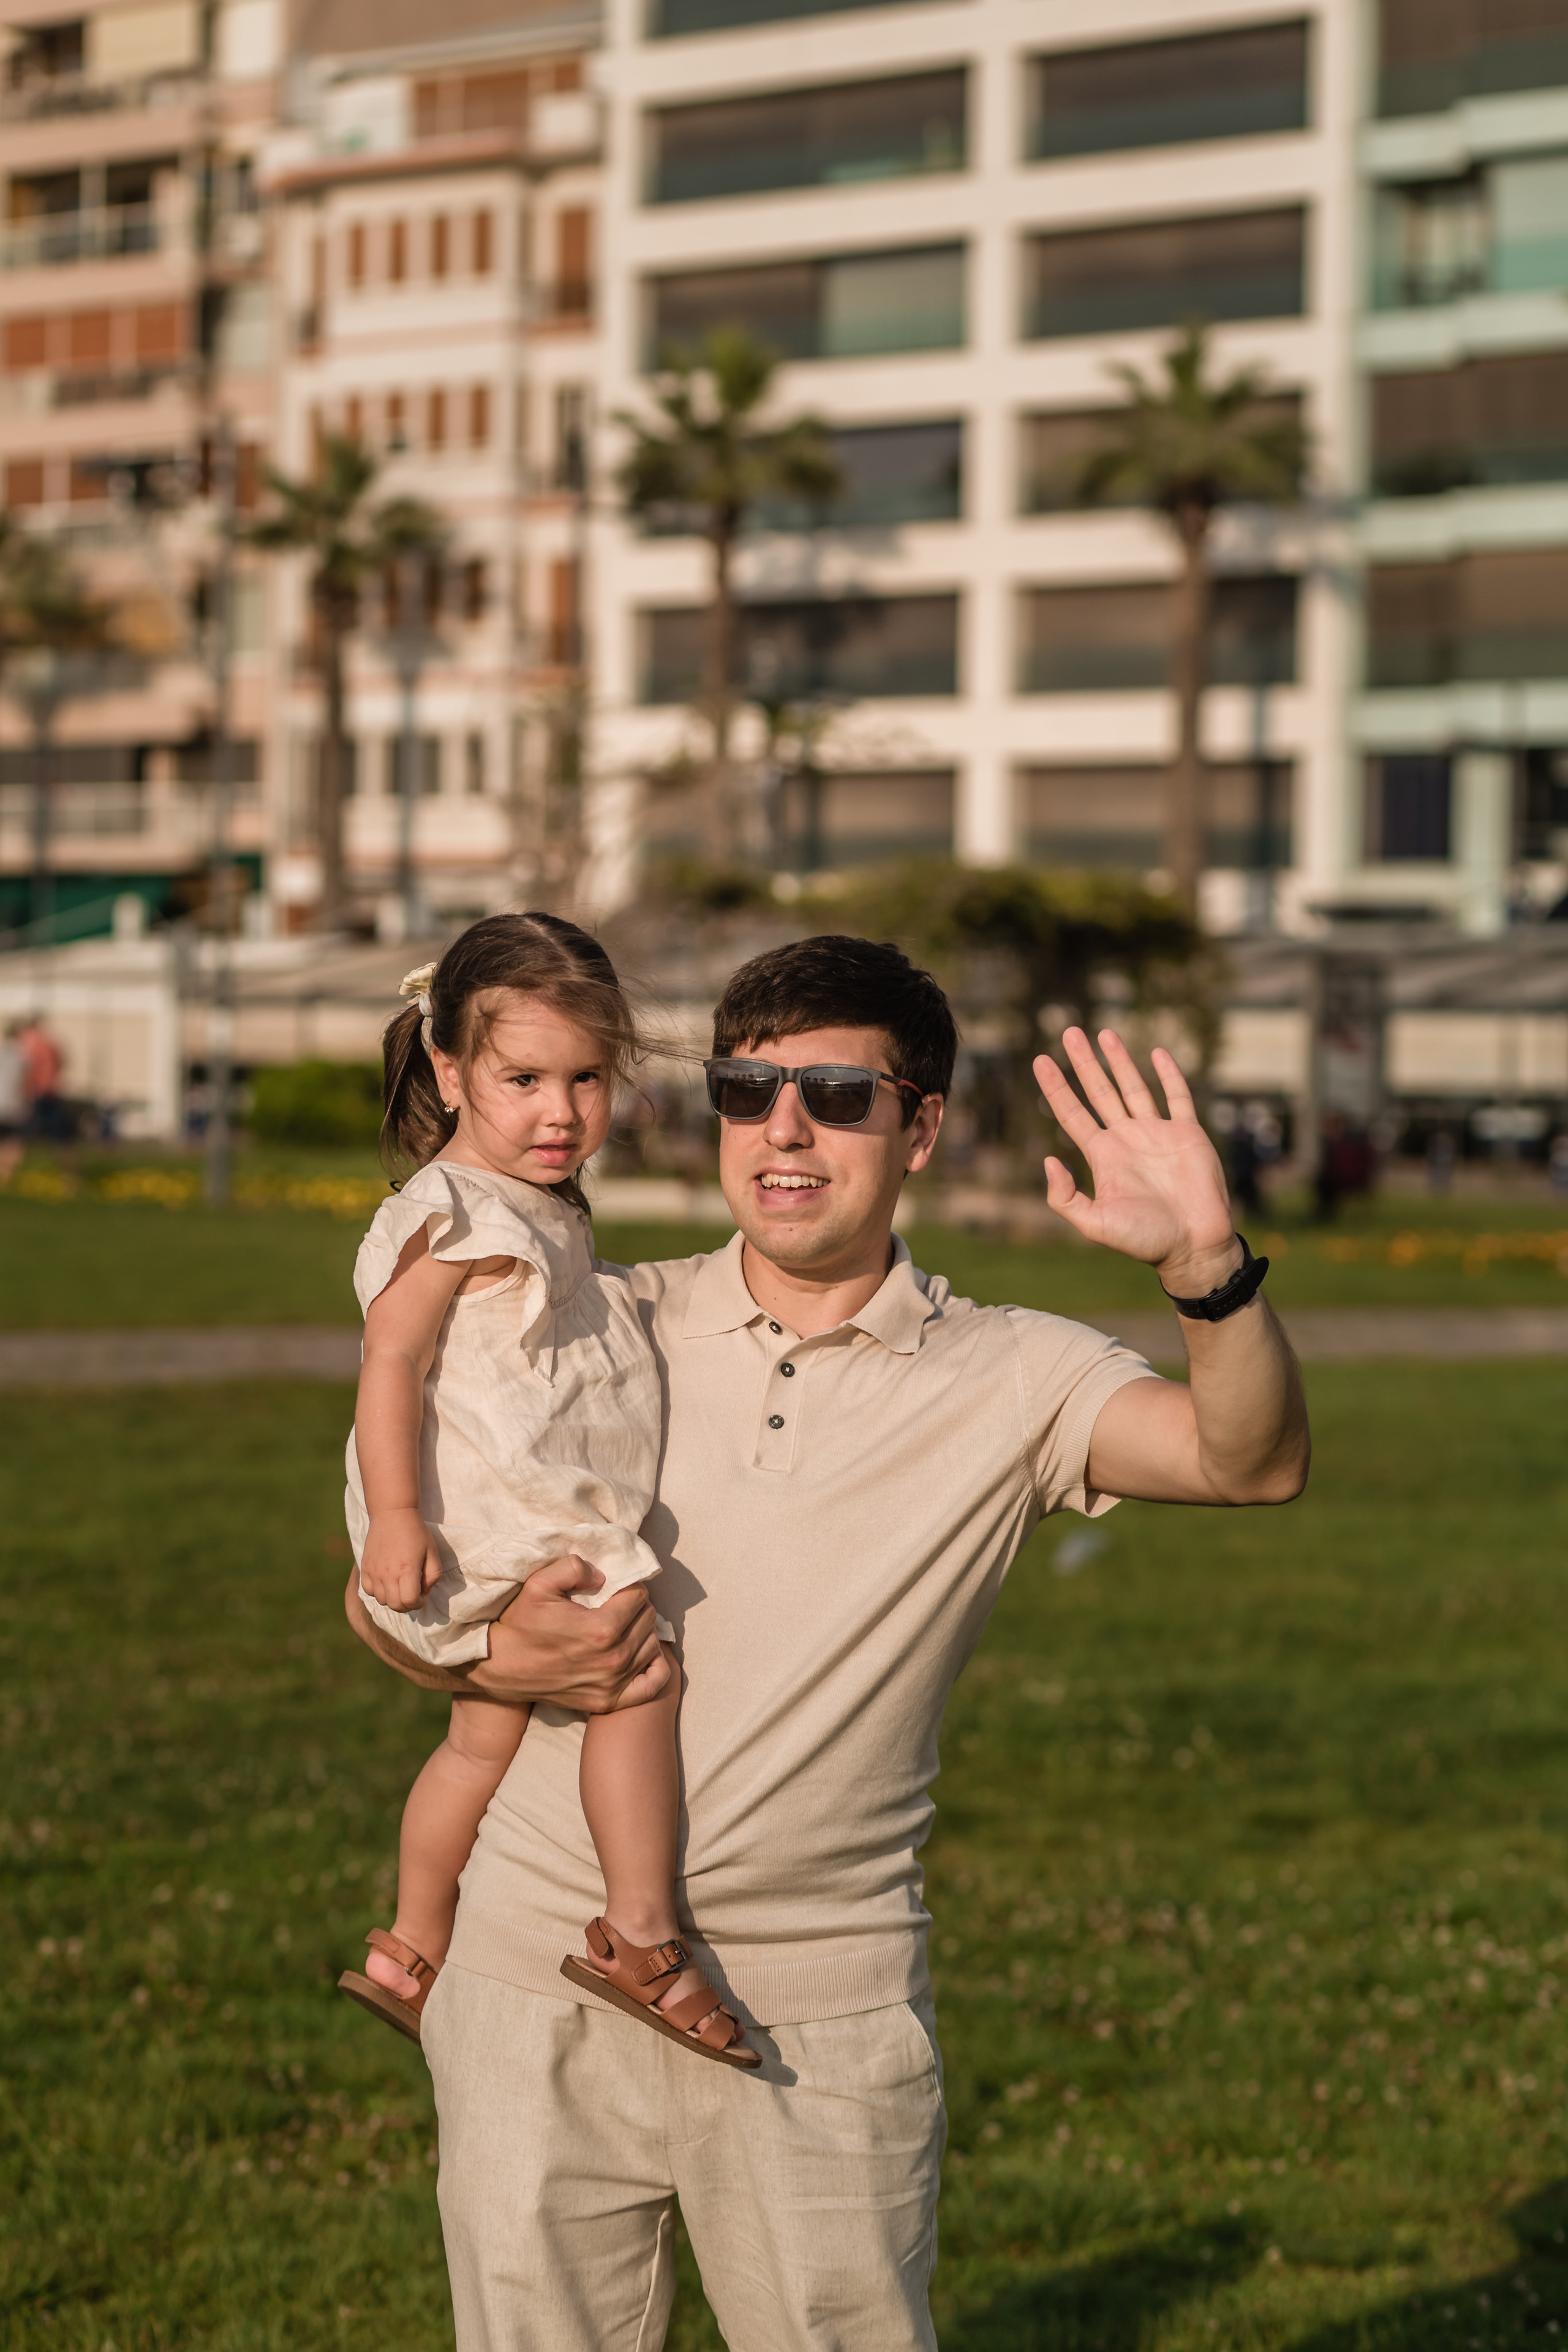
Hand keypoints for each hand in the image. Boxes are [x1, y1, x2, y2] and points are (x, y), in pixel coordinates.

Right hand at [341, 1554, 670, 1710]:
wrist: (499, 1667)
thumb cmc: (519, 1623)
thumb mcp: (538, 1584)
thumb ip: (572, 1567)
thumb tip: (602, 1575)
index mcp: (601, 1629)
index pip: (639, 1595)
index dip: (628, 1585)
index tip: (612, 1586)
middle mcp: (613, 1659)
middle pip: (648, 1619)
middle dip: (635, 1605)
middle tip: (615, 1603)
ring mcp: (613, 1684)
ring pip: (652, 1646)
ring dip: (642, 1631)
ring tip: (621, 1624)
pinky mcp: (608, 1702)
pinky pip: (653, 1683)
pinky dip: (653, 1666)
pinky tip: (637, 1653)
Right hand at [359, 1506, 442, 1611]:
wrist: (392, 1513)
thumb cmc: (415, 1532)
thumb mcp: (432, 1552)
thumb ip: (432, 1576)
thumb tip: (424, 1592)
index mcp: (406, 1569)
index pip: (410, 1602)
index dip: (419, 1603)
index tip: (422, 1594)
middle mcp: (387, 1574)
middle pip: (396, 1605)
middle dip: (408, 1604)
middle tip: (413, 1592)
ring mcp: (373, 1572)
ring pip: (382, 1600)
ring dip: (393, 1598)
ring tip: (400, 1585)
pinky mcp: (364, 1568)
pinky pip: (368, 1591)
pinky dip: (378, 1592)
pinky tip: (387, 1581)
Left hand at [1034, 1028, 1239, 1295]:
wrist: (1193, 1246)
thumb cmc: (1145, 1240)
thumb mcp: (1094, 1223)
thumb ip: (1065, 1196)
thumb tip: (1047, 1159)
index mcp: (1103, 1157)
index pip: (1072, 1114)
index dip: (1056, 1088)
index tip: (1039, 1061)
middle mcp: (1127, 1139)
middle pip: (1100, 1091)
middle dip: (1084, 1062)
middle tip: (1068, 1031)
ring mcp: (1157, 1134)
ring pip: (1134, 1087)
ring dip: (1120, 1061)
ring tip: (1104, 1033)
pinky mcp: (1188, 1134)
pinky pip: (1178, 1097)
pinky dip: (1168, 1074)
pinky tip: (1157, 1053)